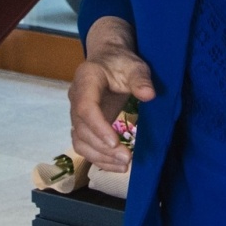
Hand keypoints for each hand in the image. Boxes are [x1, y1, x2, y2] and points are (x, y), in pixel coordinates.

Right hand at [69, 16, 155, 171]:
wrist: (108, 60)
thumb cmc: (121, 62)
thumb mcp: (134, 66)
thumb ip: (140, 79)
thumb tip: (149, 95)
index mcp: (86, 80)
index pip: (85, 107)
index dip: (97, 127)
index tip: (115, 143)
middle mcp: (76, 98)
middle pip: (81, 129)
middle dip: (102, 148)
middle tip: (127, 158)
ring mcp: (77, 113)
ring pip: (80, 140)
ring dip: (99, 157)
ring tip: (123, 165)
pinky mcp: (83, 124)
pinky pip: (84, 145)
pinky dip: (97, 158)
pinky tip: (115, 165)